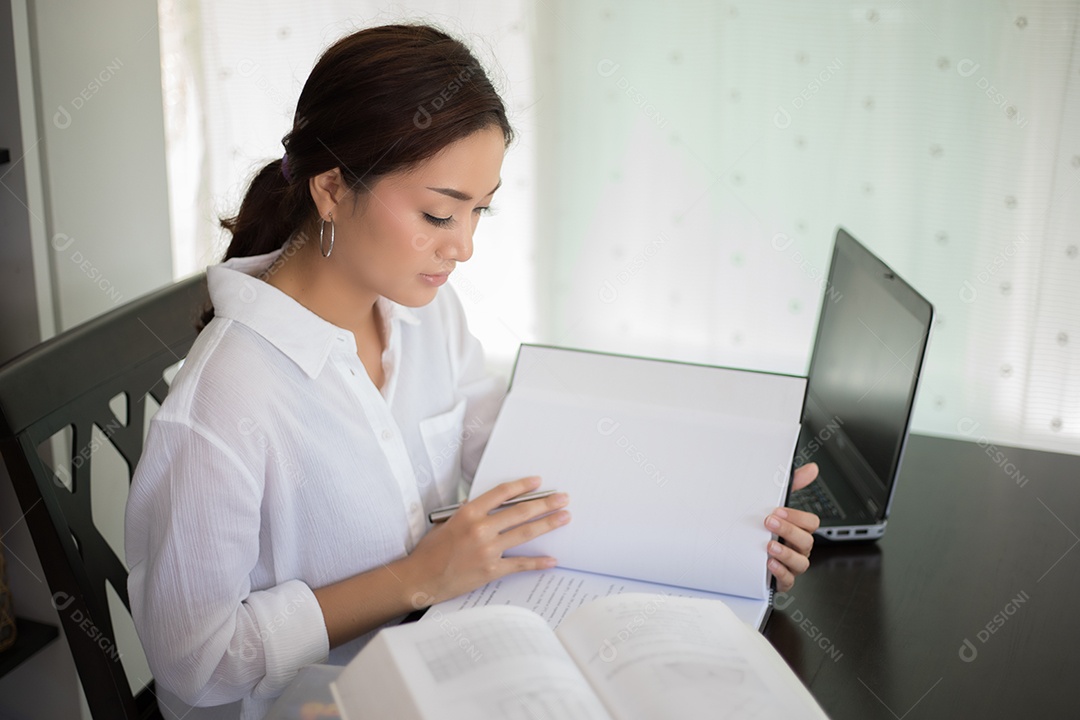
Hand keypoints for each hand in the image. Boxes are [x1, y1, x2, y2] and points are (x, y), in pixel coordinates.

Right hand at [404, 476, 569, 605]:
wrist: (421, 578)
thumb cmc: (430, 551)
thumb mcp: (446, 523)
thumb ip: (468, 513)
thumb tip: (486, 506)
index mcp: (469, 513)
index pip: (502, 493)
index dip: (523, 486)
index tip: (538, 482)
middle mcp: (481, 528)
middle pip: (521, 511)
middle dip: (545, 504)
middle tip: (562, 498)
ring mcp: (488, 549)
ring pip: (525, 533)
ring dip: (548, 524)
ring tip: (564, 517)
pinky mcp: (491, 570)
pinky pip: (520, 564)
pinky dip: (538, 562)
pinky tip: (552, 559)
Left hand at [765, 462, 820, 592]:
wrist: (742, 553)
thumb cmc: (764, 529)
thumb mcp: (776, 505)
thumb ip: (792, 486)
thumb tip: (812, 468)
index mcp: (798, 530)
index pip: (811, 523)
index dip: (798, 517)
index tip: (779, 510)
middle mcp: (798, 548)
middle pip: (806, 541)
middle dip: (788, 531)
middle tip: (769, 523)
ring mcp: (791, 565)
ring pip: (801, 563)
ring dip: (786, 554)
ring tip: (770, 546)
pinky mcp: (781, 580)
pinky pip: (788, 580)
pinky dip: (781, 573)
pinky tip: (770, 564)